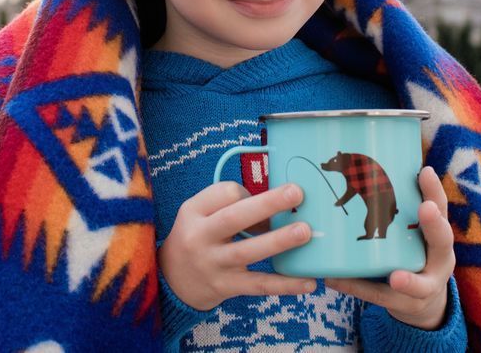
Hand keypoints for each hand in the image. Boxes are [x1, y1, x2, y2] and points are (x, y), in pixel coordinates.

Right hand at [158, 181, 317, 310]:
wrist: (172, 280)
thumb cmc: (196, 237)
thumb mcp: (198, 213)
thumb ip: (228, 204)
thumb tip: (277, 202)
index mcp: (193, 211)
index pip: (224, 194)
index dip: (249, 192)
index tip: (261, 197)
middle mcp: (200, 237)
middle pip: (234, 218)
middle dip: (267, 204)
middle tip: (297, 192)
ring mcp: (213, 264)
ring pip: (247, 251)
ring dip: (278, 241)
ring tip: (305, 231)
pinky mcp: (226, 287)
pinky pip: (258, 285)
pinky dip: (284, 284)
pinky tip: (308, 282)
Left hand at [324, 166, 455, 329]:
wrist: (423, 303)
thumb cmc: (414, 254)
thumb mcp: (415, 232)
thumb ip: (401, 206)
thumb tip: (364, 163)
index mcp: (438, 235)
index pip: (441, 208)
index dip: (434, 190)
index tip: (425, 172)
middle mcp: (439, 259)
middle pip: (442, 242)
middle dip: (435, 225)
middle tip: (426, 208)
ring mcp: (425, 286)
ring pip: (419, 285)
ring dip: (408, 280)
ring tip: (395, 275)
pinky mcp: (404, 304)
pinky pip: (379, 297)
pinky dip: (356, 288)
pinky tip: (334, 279)